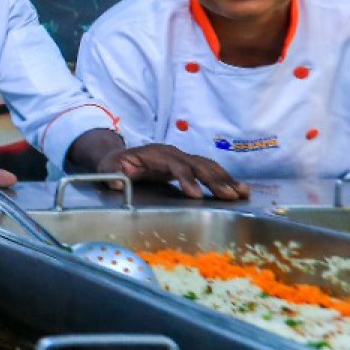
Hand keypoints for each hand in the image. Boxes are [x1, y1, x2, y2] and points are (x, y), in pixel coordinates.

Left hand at [99, 143, 246, 199]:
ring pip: (208, 166)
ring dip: (226, 180)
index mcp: (156, 154)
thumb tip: (117, 184)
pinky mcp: (189, 165)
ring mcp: (183, 158)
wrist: (120, 156)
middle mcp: (173, 153)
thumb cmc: (115, 164)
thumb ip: (111, 175)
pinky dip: (226, 180)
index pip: (175, 165)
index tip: (197, 195)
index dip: (187, 179)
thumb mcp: (108, 168)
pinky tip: (240, 190)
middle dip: (214, 181)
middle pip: (198, 165)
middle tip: (230, 196)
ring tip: (242, 193)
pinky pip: (210, 170)